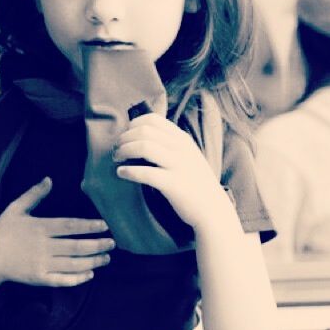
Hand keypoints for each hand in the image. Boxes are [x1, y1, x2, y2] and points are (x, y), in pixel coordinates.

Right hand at [0, 177, 113, 286]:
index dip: (88, 226)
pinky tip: (89, 274)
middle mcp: (43, 246)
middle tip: (112, 243)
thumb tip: (49, 179)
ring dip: (92, 262)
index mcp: (40, 227)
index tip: (104, 225)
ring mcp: (41, 264)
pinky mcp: (39, 279)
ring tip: (107, 258)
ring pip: (73, 264)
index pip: (70, 226)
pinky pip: (62, 280)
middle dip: (97, 245)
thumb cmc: (4, 230)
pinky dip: (77, 278)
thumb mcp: (16, 208)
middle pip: (76, 246)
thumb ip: (34, 194)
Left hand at [113, 113, 229, 230]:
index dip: (134, 124)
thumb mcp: (187, 155)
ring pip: (144, 147)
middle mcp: (181, 149)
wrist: (213, 210)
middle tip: (116, 149)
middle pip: (144, 131)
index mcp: (182, 139)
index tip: (126, 135)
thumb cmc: (194, 182)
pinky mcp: (174, 184)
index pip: (153, 119)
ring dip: (124, 151)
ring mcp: (179, 165)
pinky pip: (147, 173)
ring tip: (116, 159)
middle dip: (125, 138)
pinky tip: (121, 173)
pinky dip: (129, 171)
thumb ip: (170, 142)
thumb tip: (141, 134)